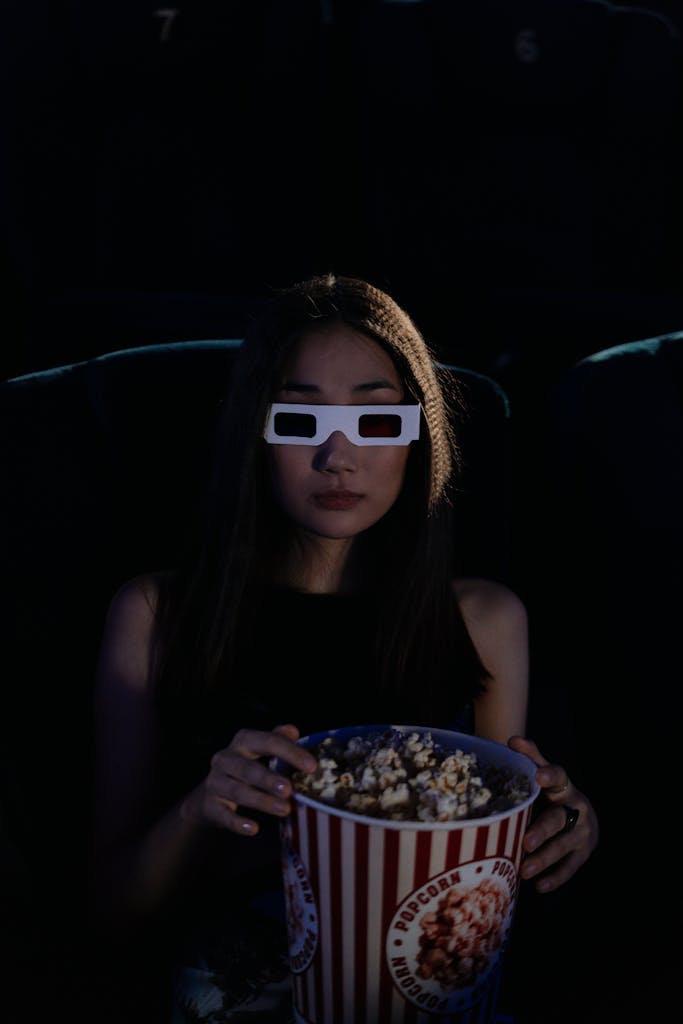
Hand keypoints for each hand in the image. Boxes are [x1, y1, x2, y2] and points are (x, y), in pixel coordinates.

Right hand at [181, 723, 316, 835]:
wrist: (209, 795)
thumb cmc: (244, 768)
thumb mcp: (259, 751)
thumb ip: (278, 740)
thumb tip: (293, 731)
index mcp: (242, 741)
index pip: (267, 741)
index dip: (290, 752)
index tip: (312, 766)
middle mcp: (225, 759)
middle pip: (248, 769)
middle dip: (269, 779)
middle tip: (290, 789)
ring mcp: (215, 782)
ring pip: (238, 792)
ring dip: (262, 801)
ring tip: (285, 809)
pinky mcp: (209, 806)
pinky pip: (223, 815)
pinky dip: (238, 822)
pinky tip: (254, 829)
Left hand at [507, 735, 598, 893]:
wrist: (585, 817)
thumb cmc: (554, 794)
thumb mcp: (545, 775)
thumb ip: (530, 758)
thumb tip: (511, 739)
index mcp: (564, 786)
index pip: (559, 776)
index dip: (550, 776)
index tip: (538, 776)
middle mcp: (576, 808)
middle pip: (559, 819)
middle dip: (543, 830)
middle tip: (525, 841)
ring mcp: (582, 833)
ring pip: (564, 847)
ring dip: (545, 859)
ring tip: (524, 871)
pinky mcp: (583, 854)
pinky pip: (570, 868)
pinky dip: (555, 878)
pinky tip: (539, 886)